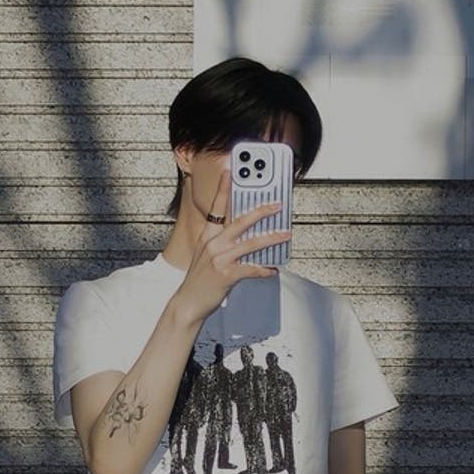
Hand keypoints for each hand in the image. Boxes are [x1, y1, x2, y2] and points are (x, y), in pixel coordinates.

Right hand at [173, 170, 290, 324]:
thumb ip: (224, 244)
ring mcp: (219, 259)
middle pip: (240, 221)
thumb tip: (250, 238)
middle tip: (277, 205)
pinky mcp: (226, 275)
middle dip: (261, 211)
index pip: (217, 207)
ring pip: (250, 243)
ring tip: (285, 234)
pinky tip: (273, 269)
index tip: (230, 170)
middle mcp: (213, 244)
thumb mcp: (206, 255)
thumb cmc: (200, 280)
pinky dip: (265, 269)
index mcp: (207, 236)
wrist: (188, 303)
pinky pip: (251, 268)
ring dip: (271, 238)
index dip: (223, 188)